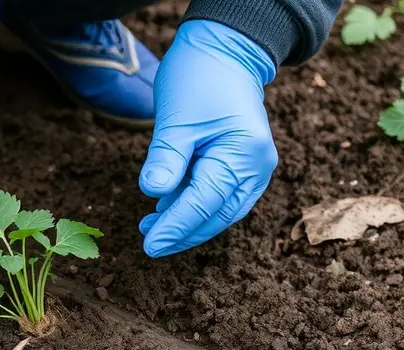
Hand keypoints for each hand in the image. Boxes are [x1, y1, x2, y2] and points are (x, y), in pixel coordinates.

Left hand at [138, 20, 278, 257]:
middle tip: (147, 242)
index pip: (203, 203)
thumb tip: (153, 194)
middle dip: (182, 231)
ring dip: (187, 222)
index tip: (149, 245)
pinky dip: (195, 206)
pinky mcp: (243, 167)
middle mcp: (256, 168)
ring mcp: (253, 169)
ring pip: (219, 211)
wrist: (225, 51)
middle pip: (216, 215)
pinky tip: (168, 209)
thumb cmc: (200, 78)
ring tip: (151, 226)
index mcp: (243, 154)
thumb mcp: (176, 118)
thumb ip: (166, 159)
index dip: (175, 227)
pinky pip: (220, 197)